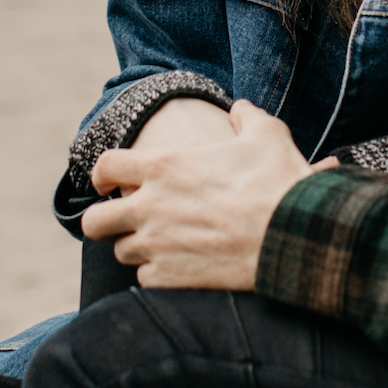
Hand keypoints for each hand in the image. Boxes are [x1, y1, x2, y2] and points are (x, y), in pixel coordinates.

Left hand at [81, 101, 329, 289]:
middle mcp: (150, 207)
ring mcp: (156, 246)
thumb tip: (241, 108)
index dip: (103, 174)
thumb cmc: (279, 183)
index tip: (110, 182)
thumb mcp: (267, 136)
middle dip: (103, 221)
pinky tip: (178, 267)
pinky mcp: (170, 279)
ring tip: (159, 244)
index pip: (105, 166)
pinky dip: (158, 274)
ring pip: (121, 252)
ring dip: (136, 247)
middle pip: (94, 221)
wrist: (293, 238)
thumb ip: (247, 117)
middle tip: (120, 220)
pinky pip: (146, 279)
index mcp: (163, 167)